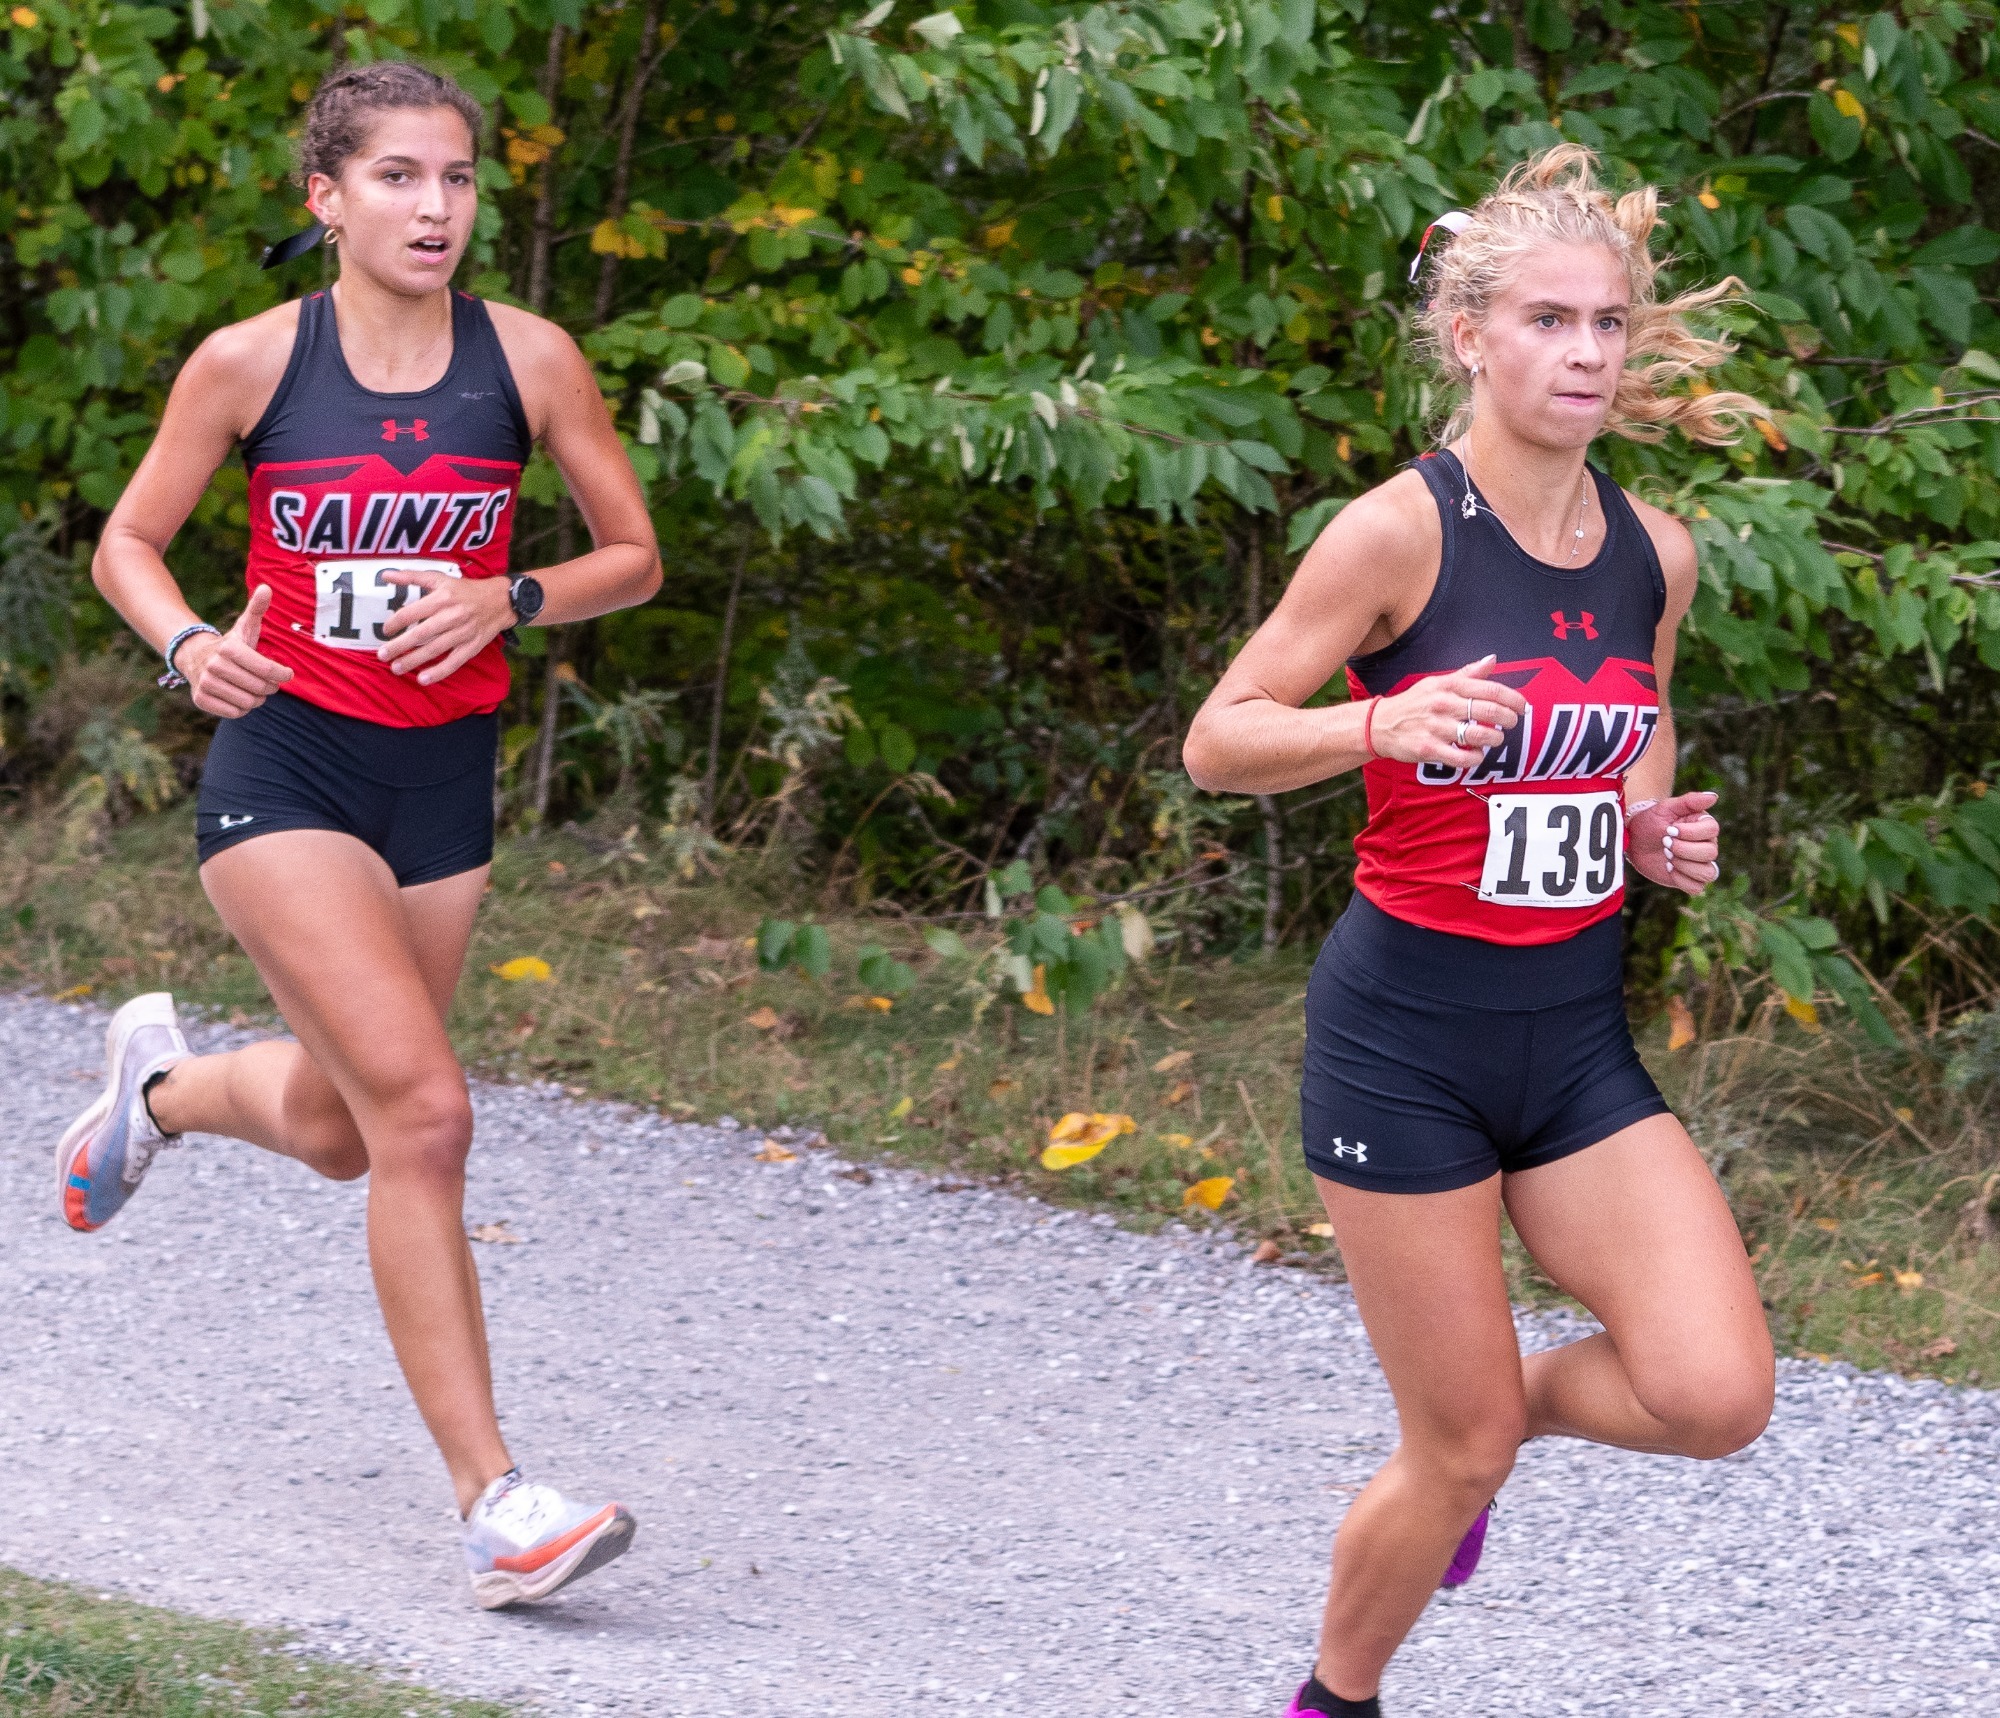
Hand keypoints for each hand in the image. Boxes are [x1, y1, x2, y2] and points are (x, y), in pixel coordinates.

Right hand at [183, 585, 292, 718]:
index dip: (282, 675)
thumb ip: (257, 608)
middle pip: (260, 688)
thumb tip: (266, 587)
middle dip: (269, 687)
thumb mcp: (245, 627)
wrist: (195, 657)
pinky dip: (242, 708)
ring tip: (253, 688)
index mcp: (229, 648)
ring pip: (249, 703)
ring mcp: (205, 683)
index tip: (287, 674)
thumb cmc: (231, 645)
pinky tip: (238, 696)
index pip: (267, 670)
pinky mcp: (201, 699)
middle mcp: (214, 666)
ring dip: (257, 698)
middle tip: (267, 682)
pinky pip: (235, 713)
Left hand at [376, 569, 513, 684]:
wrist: (500, 601)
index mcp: (442, 598)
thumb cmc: (465, 590)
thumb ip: (411, 577)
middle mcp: (452, 616)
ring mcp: (463, 633)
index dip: (396, 622)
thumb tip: (385, 575)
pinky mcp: (472, 646)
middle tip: (382, 655)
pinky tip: (423, 679)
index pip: (413, 612)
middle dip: (400, 645)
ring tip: (396, 668)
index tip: (385, 631)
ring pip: (435, 649)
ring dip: (414, 660)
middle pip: (421, 633)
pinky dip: (439, 671)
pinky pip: (454, 661)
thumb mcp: (439, 578)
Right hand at [1369, 654, 1528, 769]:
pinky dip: (1475, 757)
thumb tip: (1492, 660)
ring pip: (1479, 735)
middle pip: (1489, 711)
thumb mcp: (1437, 683)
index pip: (1490, 689)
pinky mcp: (1428, 749)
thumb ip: (1467, 674)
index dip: (1513, 699)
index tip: (1522, 707)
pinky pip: (1462, 757)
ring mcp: (1435, 727)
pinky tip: (1476, 754)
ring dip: (1494, 739)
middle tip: (1511, 723)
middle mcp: (1443, 704)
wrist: (1380, 725)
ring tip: (1494, 739)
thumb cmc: (1413, 703)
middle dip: (1508, 719)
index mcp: (1448, 686)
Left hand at [1627, 790, 1720, 894]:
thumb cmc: (1652, 820)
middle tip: (1665, 843)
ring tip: (1667, 856)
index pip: (1711, 830)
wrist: (1635, 839)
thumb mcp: (1666, 807)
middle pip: (1710, 853)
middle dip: (1683, 849)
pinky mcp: (1689, 879)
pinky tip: (1669, 869)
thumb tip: (1714, 796)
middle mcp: (1707, 845)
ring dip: (1684, 865)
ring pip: (1707, 873)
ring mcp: (1699, 864)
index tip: (1669, 830)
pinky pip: (1696, 887)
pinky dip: (1682, 880)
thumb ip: (1690, 801)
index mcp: (1704, 826)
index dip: (1690, 832)